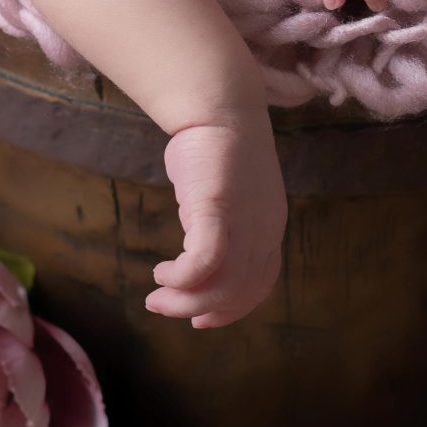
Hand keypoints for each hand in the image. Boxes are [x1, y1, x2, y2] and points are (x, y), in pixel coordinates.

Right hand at [149, 116, 285, 329]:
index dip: (231, 309)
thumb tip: (200, 255)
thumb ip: (223, 225)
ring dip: (186, 299)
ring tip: (157, 296)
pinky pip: (206, 261)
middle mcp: (264, 231)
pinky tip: (163, 275)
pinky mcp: (219, 209)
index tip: (201, 319)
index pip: (260, 285)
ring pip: (223, 285)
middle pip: (240, 292)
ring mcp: (245, 222)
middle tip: (163, 308)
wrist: (219, 106)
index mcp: (269, 230)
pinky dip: (184, 278)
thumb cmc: (217, 148)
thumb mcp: (228, 196)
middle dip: (199, 309)